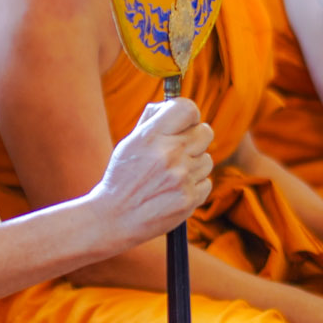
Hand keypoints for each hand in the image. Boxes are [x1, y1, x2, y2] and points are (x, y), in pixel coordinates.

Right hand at [93, 98, 214, 245]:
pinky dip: (194, 186)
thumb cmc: (122, 177)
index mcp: (151, 136)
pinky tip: (174, 191)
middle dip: (196, 138)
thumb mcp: (129, 143)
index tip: (186, 121)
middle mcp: (169, 154)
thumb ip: (152, 121)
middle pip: (206, 132)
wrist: (115, 218)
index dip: (190, 113)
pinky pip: (206, 182)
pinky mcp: (189, 199)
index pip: (188, 108)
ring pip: (207, 159)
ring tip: (171, 175)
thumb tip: (171, 104)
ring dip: (194, 165)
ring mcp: (181, 178)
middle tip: (181, 149)